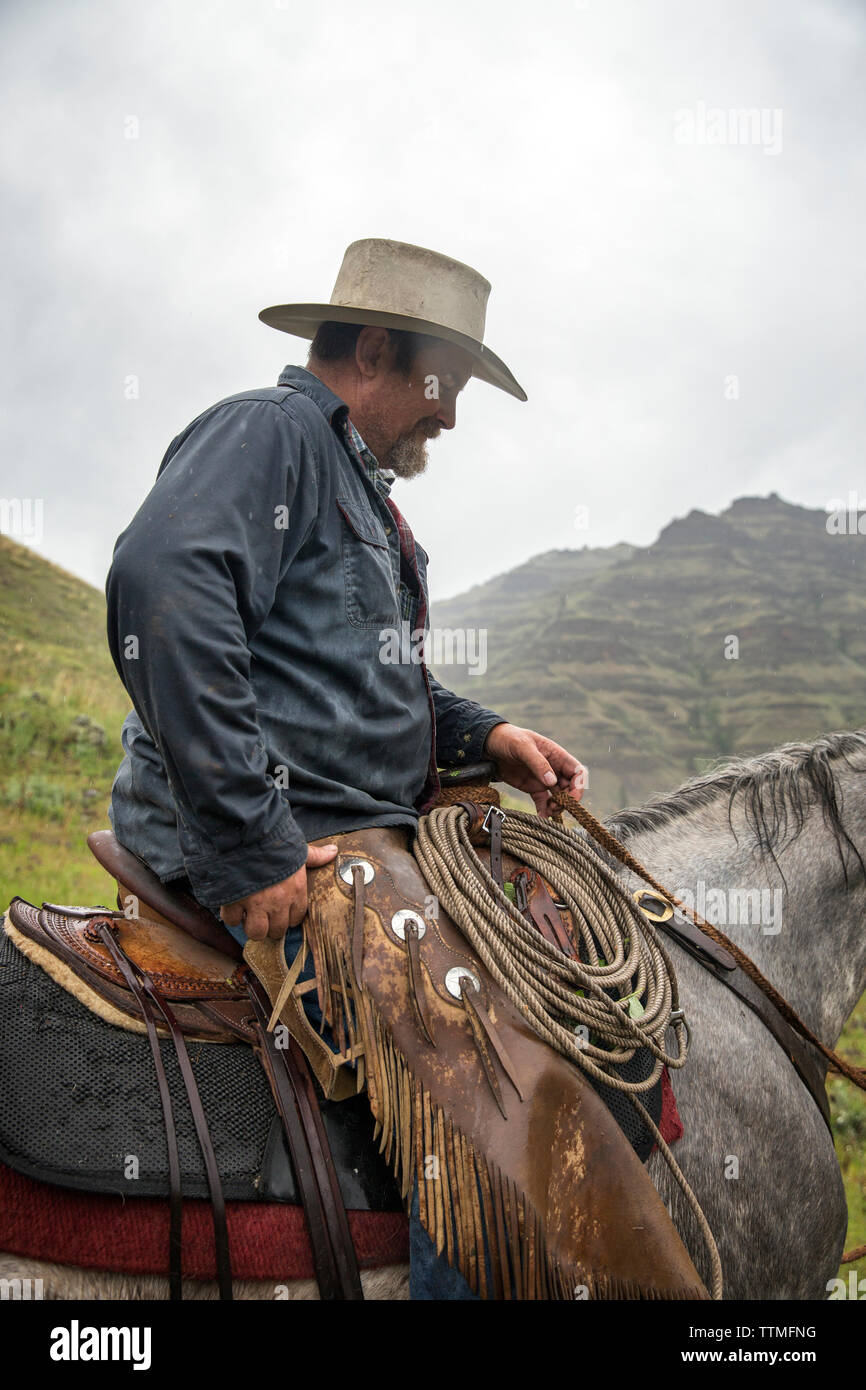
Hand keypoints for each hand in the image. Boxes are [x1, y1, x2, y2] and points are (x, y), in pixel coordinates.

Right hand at [220, 841, 337, 941]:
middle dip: (271, 926)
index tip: (281, 912)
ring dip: (253, 926)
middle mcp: (278, 903)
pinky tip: (233, 906)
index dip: (288, 917)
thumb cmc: (276, 842)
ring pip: (257, 932)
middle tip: (264, 916)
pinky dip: (231, 915)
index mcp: (296, 891)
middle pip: (277, 931)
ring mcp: (256, 905)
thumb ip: (315, 856)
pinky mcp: (235, 902)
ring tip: (249, 916)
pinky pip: (232, 920)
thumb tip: (333, 851)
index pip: (296, 918)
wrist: (248, 836)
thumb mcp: (298, 849)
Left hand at [483, 722, 585, 818]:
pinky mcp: (533, 788)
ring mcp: (544, 780)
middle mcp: (554, 768)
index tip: (571, 797)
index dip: (579, 785)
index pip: (577, 771)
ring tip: (547, 812)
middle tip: (555, 807)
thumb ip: (538, 763)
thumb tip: (552, 782)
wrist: (490, 745)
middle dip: (567, 800)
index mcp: (557, 755)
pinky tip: (541, 817)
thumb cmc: (509, 739)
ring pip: (559, 797)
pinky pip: (543, 802)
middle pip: (570, 787)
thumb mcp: (523, 746)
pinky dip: (544, 811)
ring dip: (557, 807)